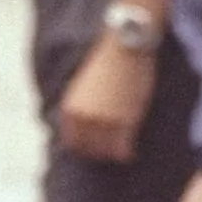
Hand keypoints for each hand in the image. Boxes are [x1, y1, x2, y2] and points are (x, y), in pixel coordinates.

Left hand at [58, 33, 157, 163]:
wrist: (122, 47)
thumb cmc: (106, 62)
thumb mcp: (84, 86)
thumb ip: (82, 107)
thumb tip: (87, 123)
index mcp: (71, 110)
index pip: (73, 143)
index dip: (85, 147)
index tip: (95, 148)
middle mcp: (84, 119)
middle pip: (89, 150)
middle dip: (100, 152)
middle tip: (110, 152)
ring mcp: (104, 123)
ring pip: (106, 152)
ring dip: (113, 154)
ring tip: (121, 152)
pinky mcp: (124, 123)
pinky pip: (123, 150)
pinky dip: (126, 153)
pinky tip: (130, 152)